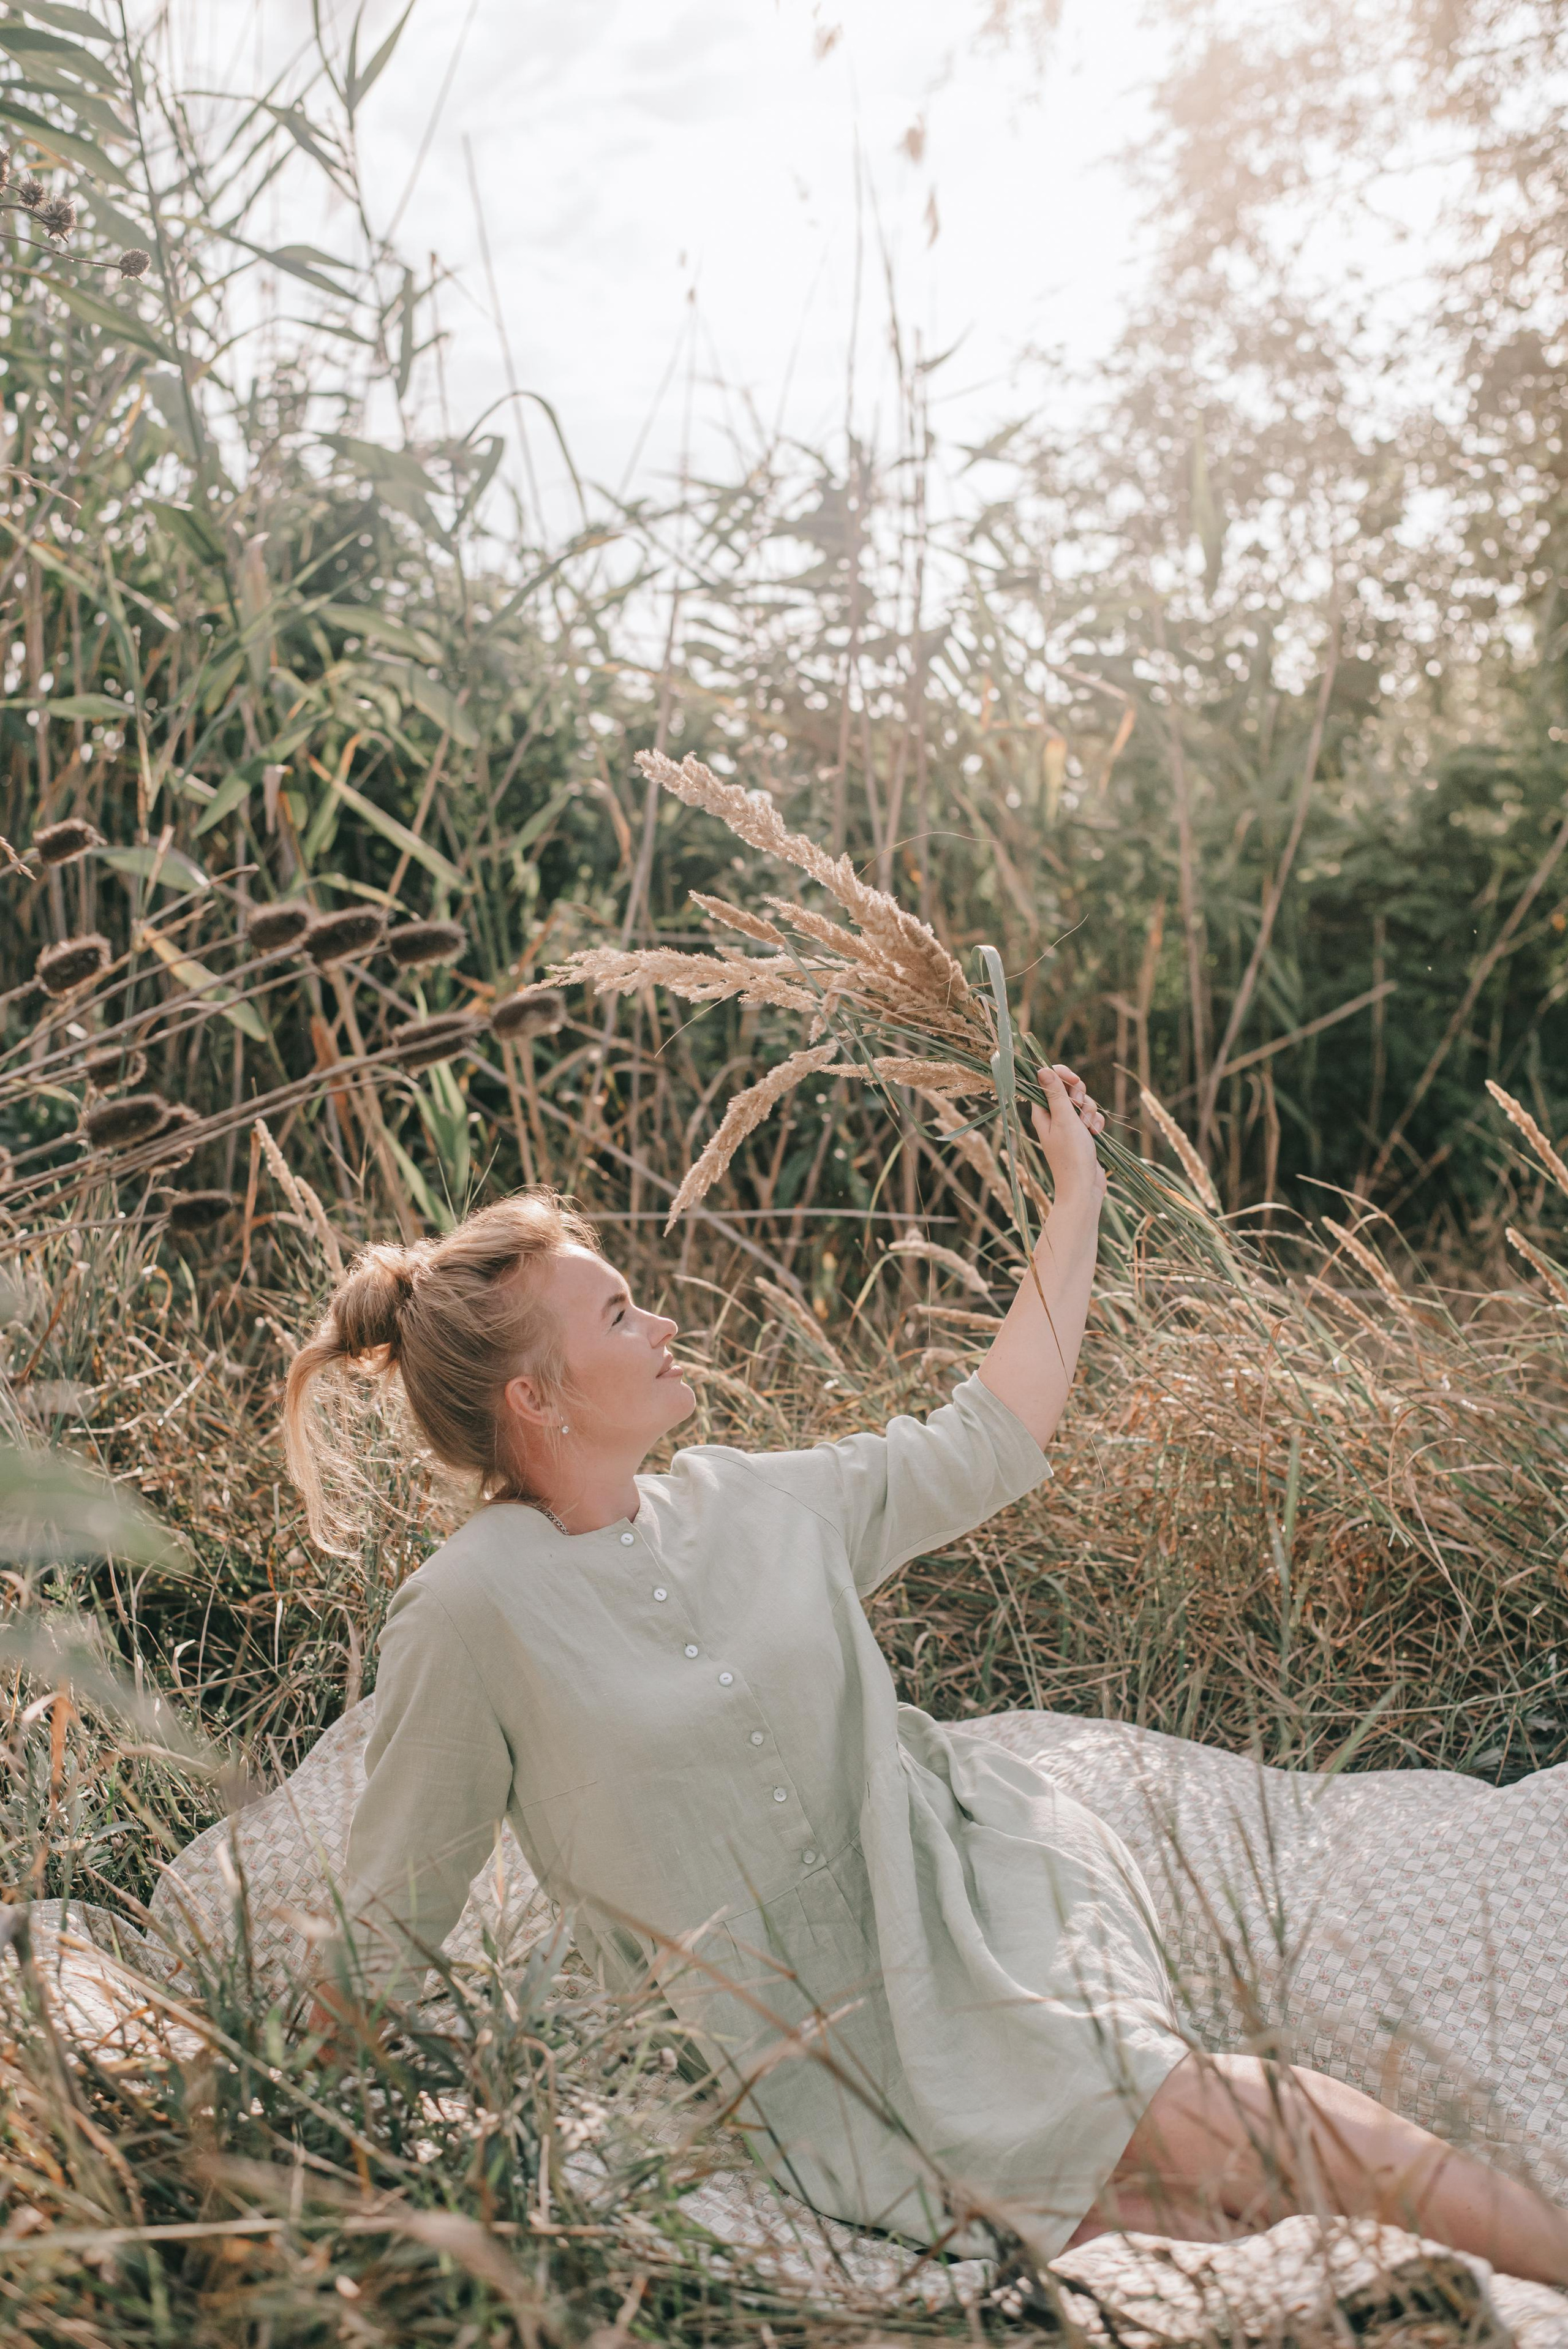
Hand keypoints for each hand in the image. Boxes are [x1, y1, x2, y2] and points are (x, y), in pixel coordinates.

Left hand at [1029, 1064, 1106, 1207]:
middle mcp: (1053, 1117)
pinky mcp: (1082, 1134)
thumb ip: (1055, 1093)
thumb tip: (1042, 1069)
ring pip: (1083, 1103)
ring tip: (1088, 1128)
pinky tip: (1096, 1134)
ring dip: (1089, 1111)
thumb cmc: (1071, 1154)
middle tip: (1079, 1108)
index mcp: (1042, 1112)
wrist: (1083, 1186)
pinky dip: (1095, 1123)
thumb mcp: (1064, 1119)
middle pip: (1068, 1090)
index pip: (1048, 1082)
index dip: (1062, 1076)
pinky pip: (1091, 1118)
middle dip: (1080, 1096)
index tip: (1074, 1080)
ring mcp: (1068, 1126)